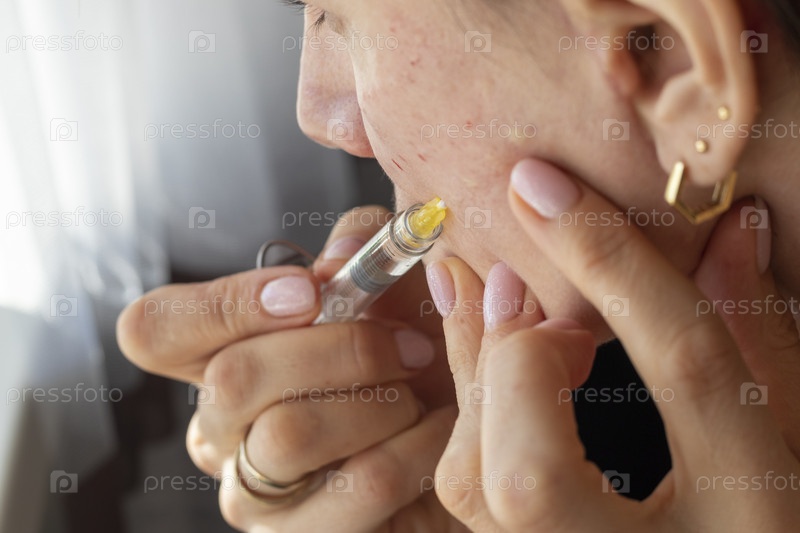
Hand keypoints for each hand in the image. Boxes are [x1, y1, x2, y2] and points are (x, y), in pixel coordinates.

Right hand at [117, 206, 459, 531]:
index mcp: (222, 358)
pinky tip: (435, 432)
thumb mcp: (392, 281)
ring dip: (381, 401)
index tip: (310, 291)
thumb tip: (334, 262)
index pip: (155, 329)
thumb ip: (360, 245)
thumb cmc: (415, 354)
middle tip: (409, 345)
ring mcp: (254, 493)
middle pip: (232, 377)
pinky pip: (359, 483)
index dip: (223, 303)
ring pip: (288, 436)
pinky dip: (416, 446)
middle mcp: (220, 430)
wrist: (464, 430)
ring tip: (421, 394)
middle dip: (342, 349)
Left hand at [431, 158, 799, 531]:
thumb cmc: (776, 516)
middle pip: (532, 471)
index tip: (541, 186)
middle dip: (515, 357)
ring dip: (478, 380)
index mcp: (758, 522)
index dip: (610, 260)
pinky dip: (469, 417)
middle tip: (528, 298)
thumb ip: (761, 338)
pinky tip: (495, 374)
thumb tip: (729, 228)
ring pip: (476, 486)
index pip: (681, 365)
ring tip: (513, 326)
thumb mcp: (798, 438)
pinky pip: (464, 492)